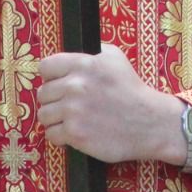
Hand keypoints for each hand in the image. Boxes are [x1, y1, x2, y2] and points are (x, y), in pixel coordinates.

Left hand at [38, 44, 187, 165]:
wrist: (149, 122)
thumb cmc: (132, 90)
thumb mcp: (115, 58)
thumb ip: (89, 54)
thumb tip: (68, 59)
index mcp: (84, 65)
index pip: (45, 67)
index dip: (51, 76)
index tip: (59, 84)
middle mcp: (76, 86)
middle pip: (43, 93)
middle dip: (54, 99)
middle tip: (70, 105)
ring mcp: (74, 111)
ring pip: (44, 115)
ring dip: (55, 119)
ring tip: (72, 119)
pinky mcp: (75, 134)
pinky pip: (51, 134)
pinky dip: (61, 136)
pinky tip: (75, 132)